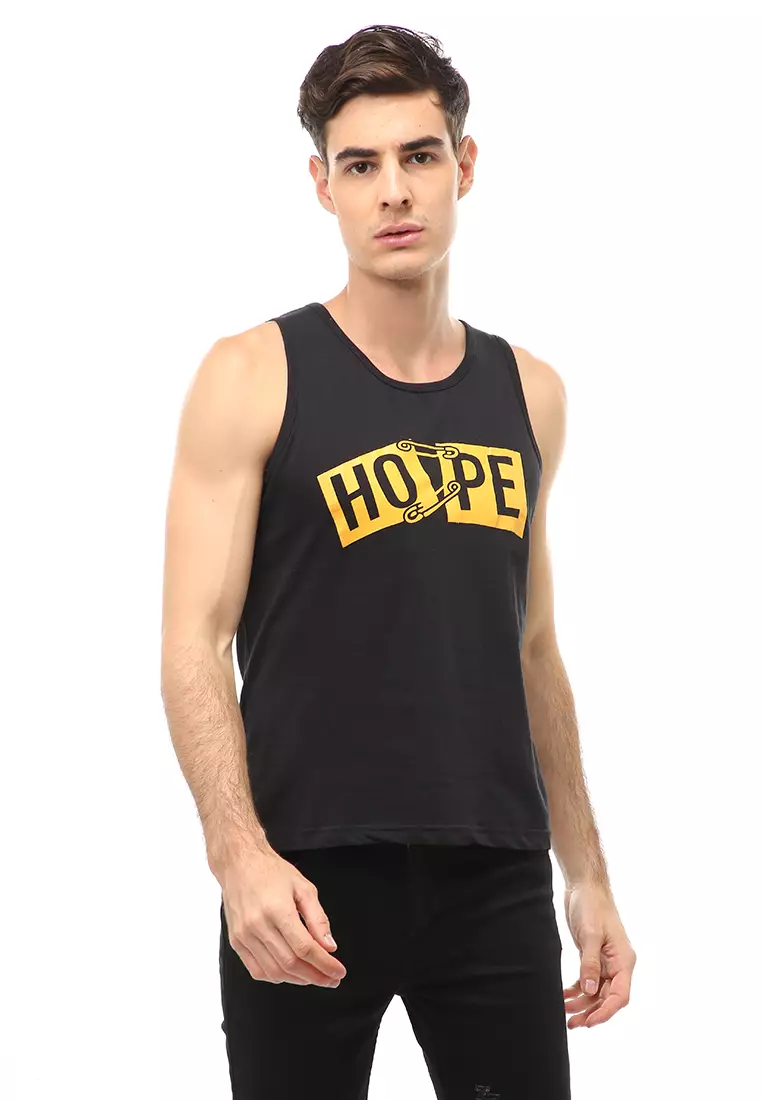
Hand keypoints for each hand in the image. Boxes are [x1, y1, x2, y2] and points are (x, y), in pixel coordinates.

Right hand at [219, 846, 346, 987]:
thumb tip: (329, 946)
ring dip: (298, 980)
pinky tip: (291, 973)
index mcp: (277, 909)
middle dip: (315, 976)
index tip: (339, 972)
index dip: (325, 964)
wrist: (239, 864)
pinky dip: (277, 977)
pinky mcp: (236, 942)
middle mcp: (258, 925)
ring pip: (274, 972)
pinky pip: (257, 971)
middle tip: (331, 978)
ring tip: (314, 977)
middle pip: (291, 964)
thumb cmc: (272, 873)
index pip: (305, 948)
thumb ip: (318, 918)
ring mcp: (244, 936)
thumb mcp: (304, 887)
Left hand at [562, 882, 635, 1028]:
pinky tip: (564, 997)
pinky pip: (587, 980)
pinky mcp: (592, 956)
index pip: (620, 995)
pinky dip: (577, 990)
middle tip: (572, 1024)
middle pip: (607, 997)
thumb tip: (590, 991)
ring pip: (596, 991)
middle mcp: (617, 964)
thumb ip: (590, 964)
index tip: (590, 1023)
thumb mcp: (590, 934)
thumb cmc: (592, 905)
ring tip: (565, 1014)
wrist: (584, 885)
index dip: (606, 1012)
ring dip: (582, 1003)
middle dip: (591, 1012)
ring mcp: (605, 961)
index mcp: (623, 960)